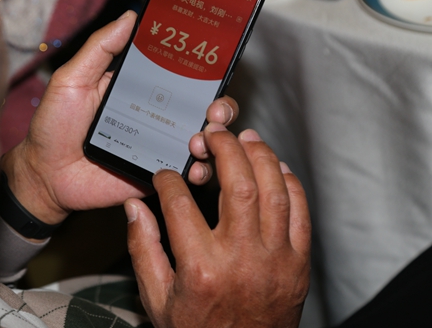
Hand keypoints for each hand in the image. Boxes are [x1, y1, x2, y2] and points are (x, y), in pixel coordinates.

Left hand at [1, 10, 237, 225]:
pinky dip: (201, 169)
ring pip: (204, 138)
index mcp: (139, 88)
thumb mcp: (72, 79)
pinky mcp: (158, 173)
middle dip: (220, 105)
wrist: (45, 176)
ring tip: (200, 139)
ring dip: (215, 137)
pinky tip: (195, 166)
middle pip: (203, 105)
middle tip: (214, 109)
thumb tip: (130, 16)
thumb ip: (99, 48)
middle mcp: (156, 114)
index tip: (216, 61)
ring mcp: (159, 145)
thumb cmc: (54, 126)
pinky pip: (189, 172)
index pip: (180, 72)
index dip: (203, 67)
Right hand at [125, 128, 310, 326]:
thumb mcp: (157, 298)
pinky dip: (290, 184)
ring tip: (245, 139)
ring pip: (274, 192)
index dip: (168, 180)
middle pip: (238, 185)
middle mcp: (241, 260)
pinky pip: (300, 213)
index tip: (165, 175)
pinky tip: (276, 168)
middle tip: (213, 135)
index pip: (180, 204)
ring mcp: (275, 260)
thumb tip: (134, 207)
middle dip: (225, 149)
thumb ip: (142, 249)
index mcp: (201, 269)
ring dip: (260, 157)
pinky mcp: (298, 264)